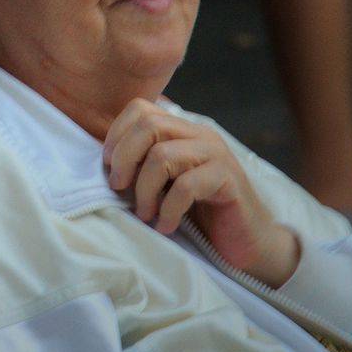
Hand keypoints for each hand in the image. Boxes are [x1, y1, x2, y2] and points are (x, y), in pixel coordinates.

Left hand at [103, 99, 299, 286]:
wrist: (246, 242)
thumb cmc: (199, 213)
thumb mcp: (164, 183)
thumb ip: (142, 165)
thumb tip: (104, 161)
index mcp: (181, 130)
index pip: (140, 108)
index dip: (116, 135)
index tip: (109, 168)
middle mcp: (199, 134)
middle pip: (148, 125)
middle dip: (125, 159)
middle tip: (119, 189)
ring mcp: (216, 154)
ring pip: (162, 155)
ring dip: (144, 190)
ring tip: (145, 214)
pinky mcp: (229, 179)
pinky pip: (186, 186)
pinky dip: (168, 210)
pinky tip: (166, 226)